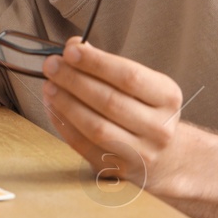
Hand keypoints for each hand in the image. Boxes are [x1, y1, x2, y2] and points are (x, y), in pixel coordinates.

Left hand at [40, 37, 188, 197]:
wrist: (164, 156)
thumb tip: (74, 47)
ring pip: (96, 127)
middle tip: (52, 66)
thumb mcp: (141, 84)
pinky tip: (53, 107)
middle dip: (75, 80)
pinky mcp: (119, 170)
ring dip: (67, 104)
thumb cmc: (145, 110)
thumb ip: (108, 65)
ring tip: (50, 86)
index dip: (97, 63)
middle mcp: (159, 128)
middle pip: (110, 101)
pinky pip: (84, 146)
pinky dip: (64, 125)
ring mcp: (141, 153)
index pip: (129, 77)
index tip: (71, 51)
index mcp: (168, 97)